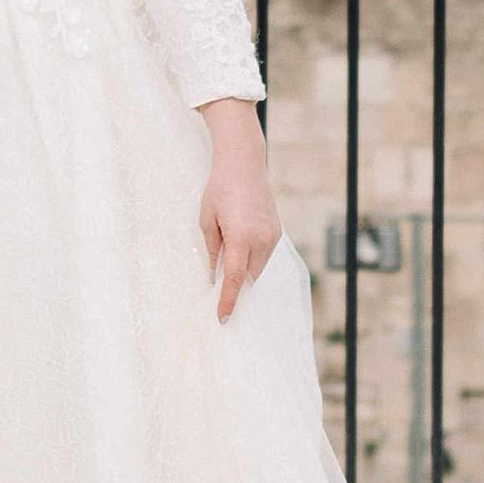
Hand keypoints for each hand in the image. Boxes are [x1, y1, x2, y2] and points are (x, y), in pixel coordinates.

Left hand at [198, 100, 282, 324]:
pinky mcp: (277, 232)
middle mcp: (261, 240)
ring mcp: (272, 236)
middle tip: (218, 297)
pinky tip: (240, 253)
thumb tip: (214, 275)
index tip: (222, 318)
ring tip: (227, 269)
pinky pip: (264, 256)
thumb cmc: (219, 189)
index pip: (234, 279)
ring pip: (257, 269)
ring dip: (244, 274)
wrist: (244, 164)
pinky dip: (252, 261)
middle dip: (235, 289)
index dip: (228, 301)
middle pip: (248, 278)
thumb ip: (212, 250)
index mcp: (240, 238)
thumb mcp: (206, 220)